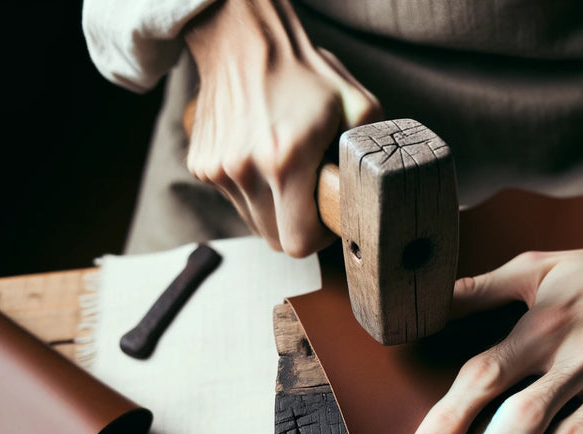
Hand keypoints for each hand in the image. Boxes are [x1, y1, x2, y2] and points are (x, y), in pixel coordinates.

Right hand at [184, 0, 381, 256]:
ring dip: (275, 208)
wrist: (245, 41)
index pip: (300, 242)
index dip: (321, 236)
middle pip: (276, 240)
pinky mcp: (201, 166)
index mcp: (284, 161)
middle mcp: (244, 170)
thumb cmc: (305, 73)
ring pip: (255, 222)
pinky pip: (235, 199)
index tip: (328, 214)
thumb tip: (380, 190)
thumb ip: (372, 151)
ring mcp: (217, 170)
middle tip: (313, 193)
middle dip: (299, 226)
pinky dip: (253, 190)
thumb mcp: (358, 106)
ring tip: (289, 169)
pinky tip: (265, 156)